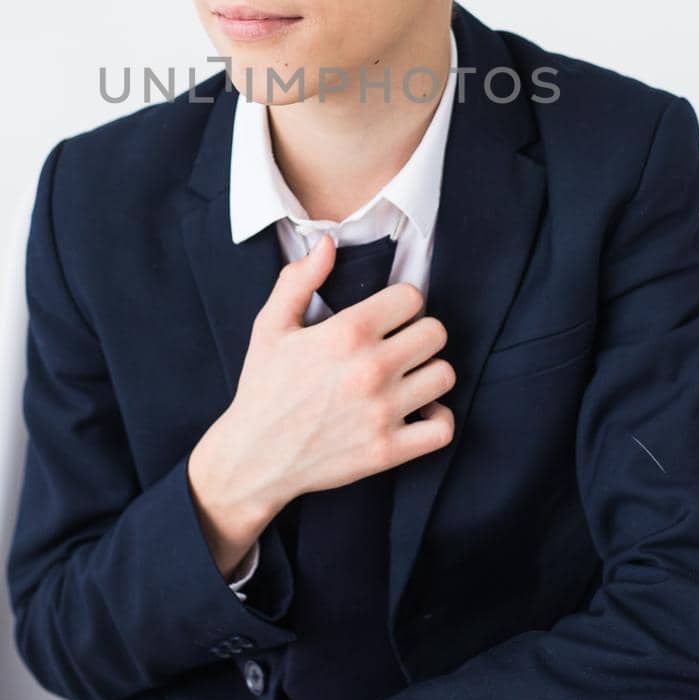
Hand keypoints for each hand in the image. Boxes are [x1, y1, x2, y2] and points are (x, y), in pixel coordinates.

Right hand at [219, 232, 455, 517]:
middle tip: (398, 346)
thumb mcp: (270, 325)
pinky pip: (443, 428)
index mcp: (346, 333)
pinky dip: (437, 419)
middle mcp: (370, 369)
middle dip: (419, 334)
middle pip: (435, 332)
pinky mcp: (388, 450)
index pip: (412, 297)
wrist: (254, 457)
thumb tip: (328, 242)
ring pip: (444, 375)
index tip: (387, 317)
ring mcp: (382, 412)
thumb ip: (299, 279)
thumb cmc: (263, 387)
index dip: (401, 303)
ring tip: (408, 377)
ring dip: (429, 373)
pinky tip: (417, 411)